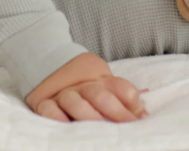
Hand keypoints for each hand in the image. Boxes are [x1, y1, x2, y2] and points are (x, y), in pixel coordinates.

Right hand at [25, 53, 148, 122]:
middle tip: (125, 126)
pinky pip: (48, 109)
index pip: (122, 89)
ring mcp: (64, 94)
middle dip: (114, 111)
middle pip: (99, 95)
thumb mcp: (106, 86)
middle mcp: (84, 87)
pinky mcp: (44, 102)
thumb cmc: (85, 84)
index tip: (138, 121)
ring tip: (96, 126)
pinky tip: (64, 124)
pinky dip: (55, 117)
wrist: (48, 62)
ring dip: (86, 113)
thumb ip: (123, 100)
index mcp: (103, 82)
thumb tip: (144, 116)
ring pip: (74, 101)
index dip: (132, 103)